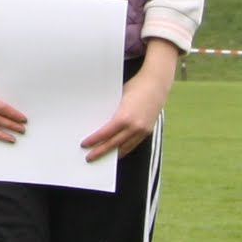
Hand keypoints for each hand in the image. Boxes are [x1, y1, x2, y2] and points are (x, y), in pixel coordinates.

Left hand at [81, 39, 178, 160]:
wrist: (156, 83)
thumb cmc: (135, 87)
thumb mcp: (118, 99)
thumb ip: (111, 112)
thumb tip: (99, 122)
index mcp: (124, 117)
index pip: (105, 134)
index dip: (94, 141)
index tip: (84, 145)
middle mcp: (134, 126)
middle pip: (113, 144)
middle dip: (100, 151)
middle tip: (89, 157)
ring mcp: (143, 130)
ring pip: (124, 147)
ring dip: (112, 153)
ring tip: (102, 157)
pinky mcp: (148, 130)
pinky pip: (134, 144)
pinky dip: (125, 149)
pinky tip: (118, 152)